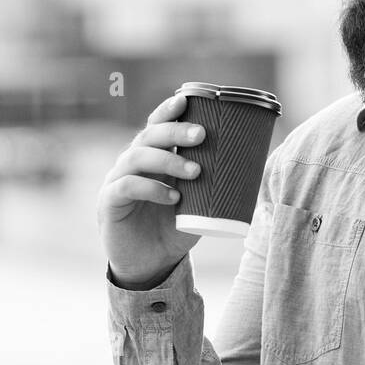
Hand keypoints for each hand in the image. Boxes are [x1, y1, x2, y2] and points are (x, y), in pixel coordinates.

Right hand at [98, 93, 203, 286]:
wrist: (151, 265)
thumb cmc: (175, 228)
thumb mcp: (198, 202)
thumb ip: (213, 183)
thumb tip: (255, 165)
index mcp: (153, 157)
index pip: (156, 125)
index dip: (168, 110)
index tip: (186, 99)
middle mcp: (132, 163)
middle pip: (148, 135)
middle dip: (174, 130)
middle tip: (201, 135)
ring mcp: (117, 181)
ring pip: (136, 157)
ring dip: (168, 160)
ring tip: (195, 171)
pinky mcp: (109, 203)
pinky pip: (126, 187)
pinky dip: (151, 188)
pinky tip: (172, 197)